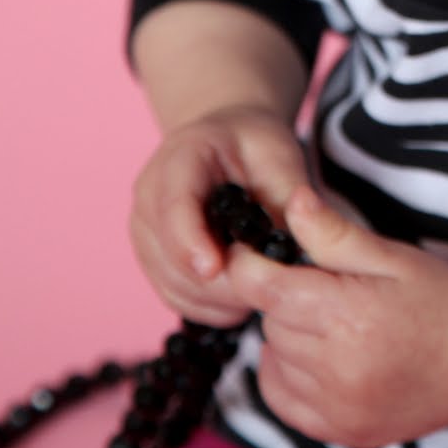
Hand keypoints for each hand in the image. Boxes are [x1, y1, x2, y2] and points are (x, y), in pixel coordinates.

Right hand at [130, 106, 307, 326]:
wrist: (227, 142)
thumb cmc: (254, 146)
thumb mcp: (279, 155)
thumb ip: (288, 198)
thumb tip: (302, 246)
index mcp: (181, 158)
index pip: (175, 205)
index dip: (190, 241)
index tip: (214, 268)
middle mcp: (151, 197)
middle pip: (173, 256)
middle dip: (222, 279)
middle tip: (271, 281)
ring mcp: (145, 232)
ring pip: (174, 285)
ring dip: (220, 297)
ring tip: (263, 283)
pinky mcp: (152, 261)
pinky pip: (177, 298)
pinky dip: (212, 305)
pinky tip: (242, 292)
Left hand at [227, 187, 447, 447]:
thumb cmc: (440, 296)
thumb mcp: (390, 254)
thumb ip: (333, 232)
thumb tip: (290, 202)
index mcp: (348, 313)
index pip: (263, 288)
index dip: (249, 264)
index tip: (254, 251)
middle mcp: (338, 367)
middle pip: (269, 321)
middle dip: (284, 296)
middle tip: (322, 284)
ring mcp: (339, 407)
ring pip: (273, 360)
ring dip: (288, 336)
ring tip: (330, 320)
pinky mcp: (341, 431)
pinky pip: (283, 400)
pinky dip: (288, 374)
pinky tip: (319, 355)